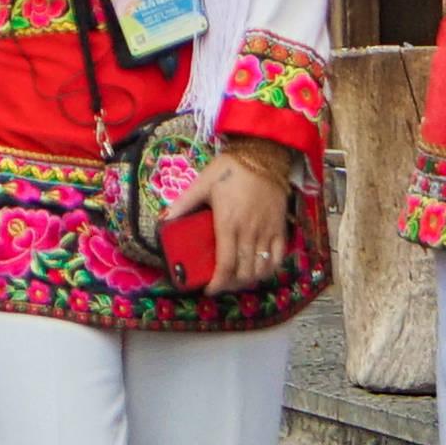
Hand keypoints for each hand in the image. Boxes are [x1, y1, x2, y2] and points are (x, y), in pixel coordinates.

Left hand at [199, 143, 293, 293]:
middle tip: (220, 284)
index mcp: (228, 224)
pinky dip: (269, 270)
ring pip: (261, 269)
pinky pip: (279, 258)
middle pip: (243, 272)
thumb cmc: (231, 169)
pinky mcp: (280, 228)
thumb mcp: (203, 182)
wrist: (264, 155)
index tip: (209, 290)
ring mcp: (267, 232)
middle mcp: (250, 232)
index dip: (217, 283)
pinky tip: (259, 271)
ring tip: (236, 280)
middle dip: (230, 285)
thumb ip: (184, 203)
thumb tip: (164, 219)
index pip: (225, 265)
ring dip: (248, 280)